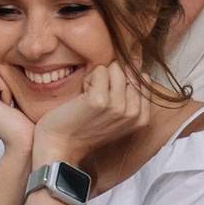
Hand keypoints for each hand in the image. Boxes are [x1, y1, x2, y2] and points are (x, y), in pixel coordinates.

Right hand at [0, 48, 34, 149]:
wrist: (31, 141)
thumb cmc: (35, 116)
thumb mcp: (26, 86)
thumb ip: (15, 67)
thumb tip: (15, 44)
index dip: (9, 60)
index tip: (22, 85)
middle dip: (8, 67)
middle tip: (18, 94)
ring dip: (10, 79)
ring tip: (14, 101)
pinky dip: (7, 87)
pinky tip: (10, 105)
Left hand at [30, 65, 156, 165]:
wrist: (60, 143)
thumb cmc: (85, 126)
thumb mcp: (116, 113)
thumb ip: (130, 92)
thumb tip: (136, 60)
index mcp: (141, 117)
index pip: (143, 79)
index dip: (123, 82)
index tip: (109, 100)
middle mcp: (133, 113)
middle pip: (128, 72)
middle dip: (111, 79)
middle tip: (97, 99)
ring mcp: (117, 107)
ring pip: (115, 68)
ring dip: (98, 78)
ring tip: (89, 97)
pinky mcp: (99, 100)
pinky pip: (99, 71)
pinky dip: (88, 79)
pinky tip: (82, 97)